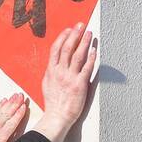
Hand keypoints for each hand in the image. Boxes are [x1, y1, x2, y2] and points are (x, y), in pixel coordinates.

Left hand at [0, 94, 29, 141]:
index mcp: (0, 136)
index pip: (12, 123)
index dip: (19, 114)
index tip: (24, 107)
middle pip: (8, 114)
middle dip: (15, 104)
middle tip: (21, 96)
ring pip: (2, 110)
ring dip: (9, 102)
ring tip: (15, 96)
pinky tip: (3, 100)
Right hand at [34, 24, 97, 141]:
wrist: (57, 116)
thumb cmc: (53, 102)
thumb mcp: (47, 83)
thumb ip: (52, 71)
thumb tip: (55, 62)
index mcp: (51, 71)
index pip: (56, 49)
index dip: (63, 37)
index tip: (69, 29)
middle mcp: (60, 72)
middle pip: (68, 48)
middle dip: (75, 34)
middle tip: (81, 25)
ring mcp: (70, 78)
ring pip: (78, 55)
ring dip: (84, 42)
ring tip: (89, 33)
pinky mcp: (80, 84)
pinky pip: (86, 68)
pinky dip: (91, 58)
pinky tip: (94, 51)